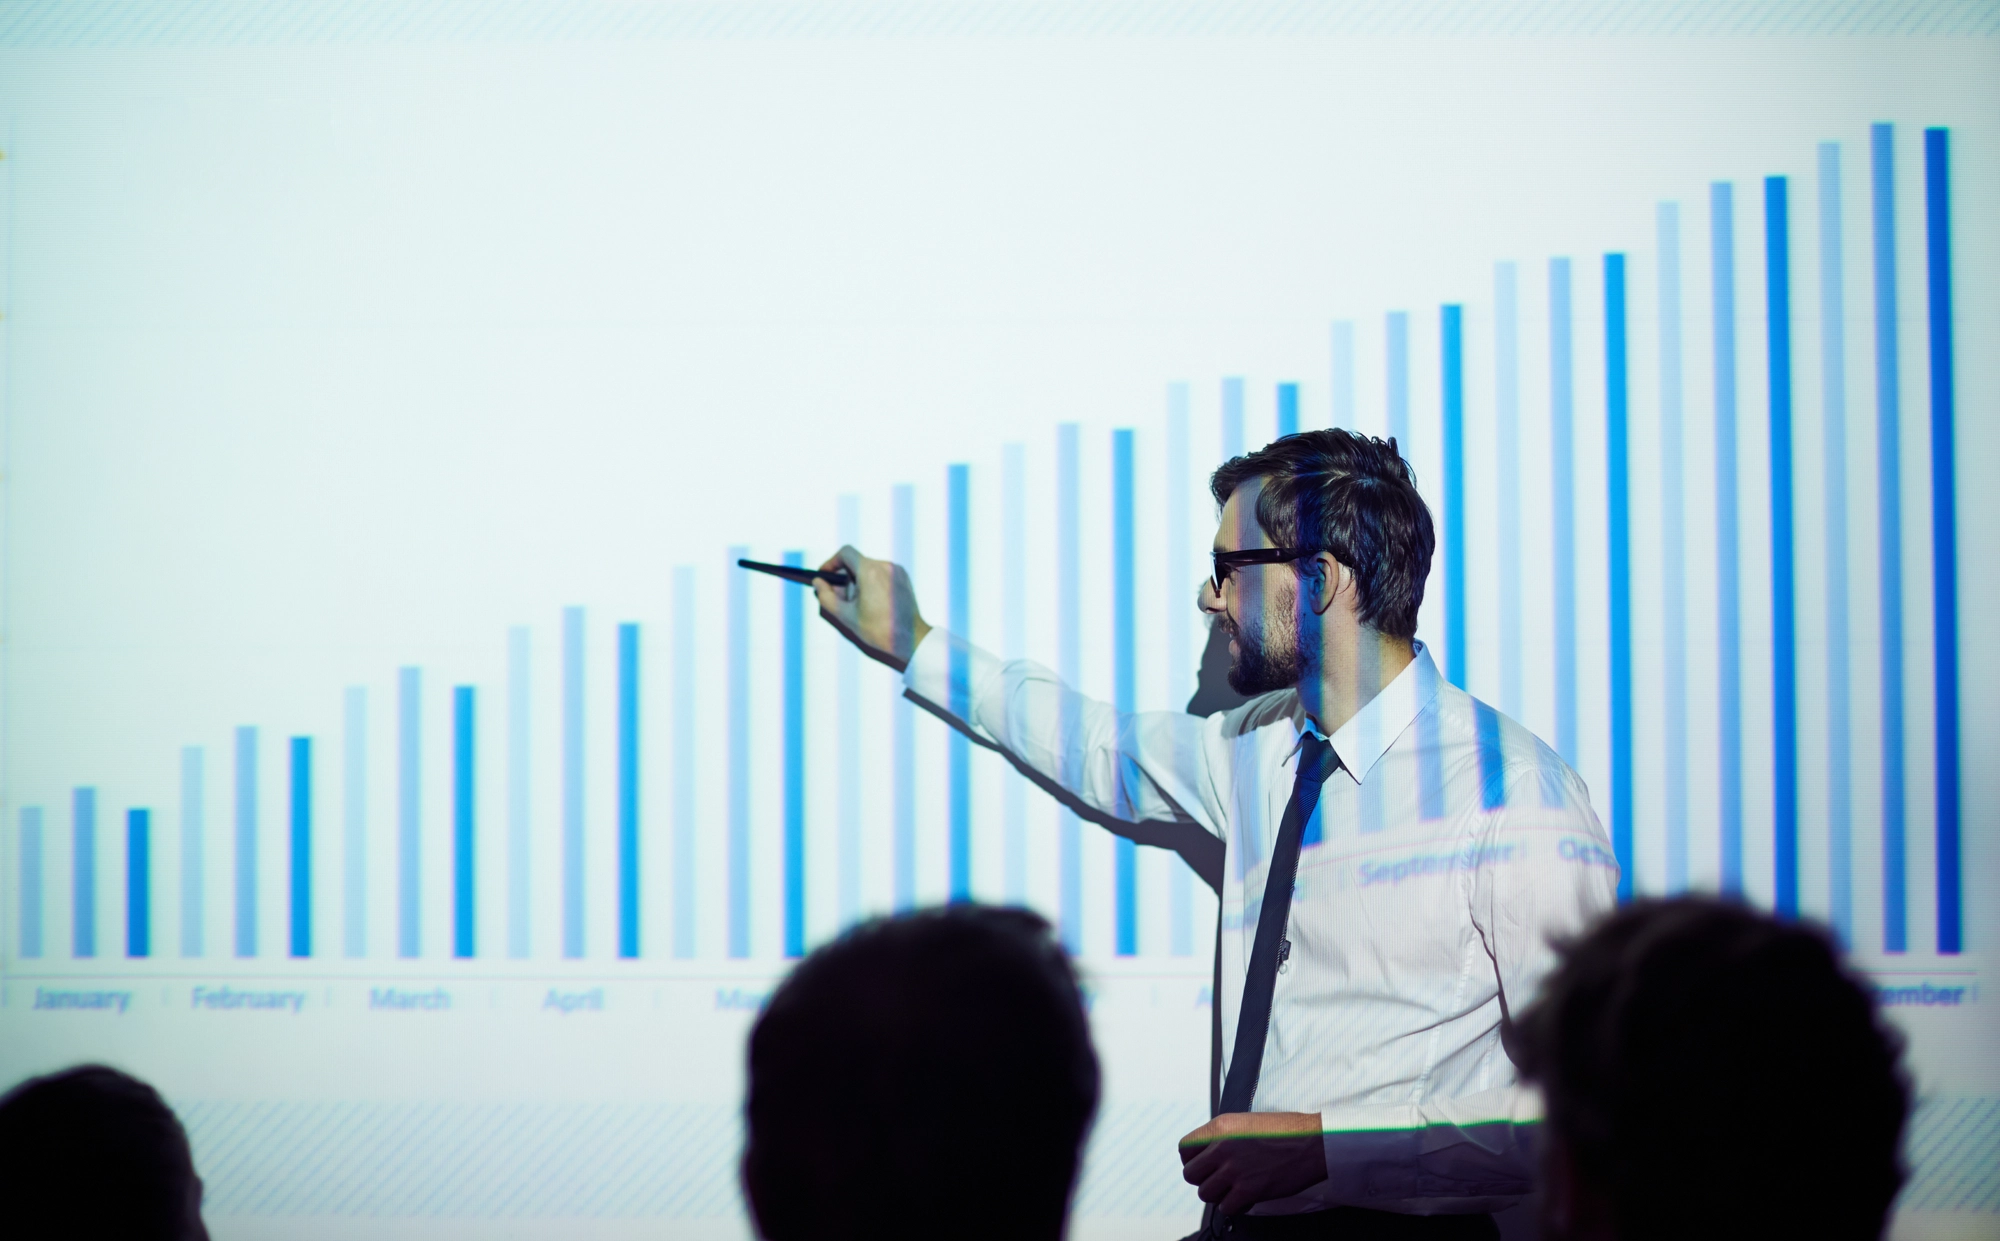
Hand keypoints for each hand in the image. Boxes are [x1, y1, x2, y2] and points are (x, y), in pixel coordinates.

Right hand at [813, 544, 932, 671]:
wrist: (911, 639)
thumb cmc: (879, 630)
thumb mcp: (845, 616)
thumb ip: (826, 597)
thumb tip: (818, 583)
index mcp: (870, 572)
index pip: (845, 553)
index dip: (832, 562)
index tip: (825, 575)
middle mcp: (885, 566)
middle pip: (856, 562)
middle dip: (844, 576)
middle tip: (839, 596)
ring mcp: (896, 571)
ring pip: (868, 568)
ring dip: (857, 580)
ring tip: (857, 603)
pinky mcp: (903, 578)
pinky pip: (881, 573)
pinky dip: (871, 582)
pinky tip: (872, 602)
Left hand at [1178, 1112, 1326, 1215]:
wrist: (1313, 1143)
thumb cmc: (1286, 1130)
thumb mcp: (1246, 1121)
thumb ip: (1223, 1136)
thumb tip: (1208, 1153)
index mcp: (1220, 1127)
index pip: (1185, 1148)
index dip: (1191, 1159)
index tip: (1202, 1164)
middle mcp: (1222, 1148)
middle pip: (1190, 1174)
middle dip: (1202, 1179)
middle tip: (1217, 1179)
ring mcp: (1235, 1170)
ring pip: (1205, 1193)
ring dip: (1217, 1194)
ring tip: (1232, 1188)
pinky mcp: (1248, 1190)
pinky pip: (1225, 1207)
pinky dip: (1233, 1206)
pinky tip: (1245, 1198)